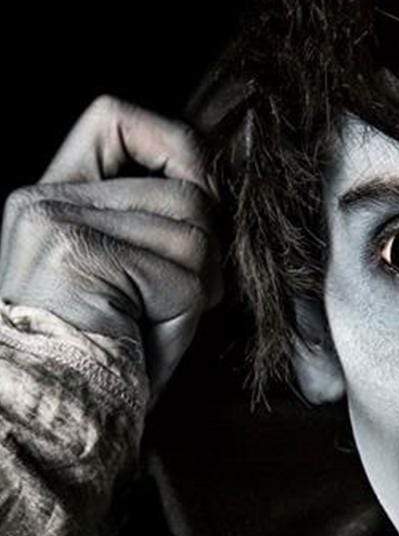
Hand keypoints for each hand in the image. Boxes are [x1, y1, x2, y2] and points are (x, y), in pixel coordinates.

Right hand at [0, 95, 221, 400]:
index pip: (113, 118)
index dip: (175, 146)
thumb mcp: (135, 281)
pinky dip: (185, 317)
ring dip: (197, 290)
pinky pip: (186, 278)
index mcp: (51, 197)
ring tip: (154, 322)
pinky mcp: (80, 253)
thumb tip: (217, 187)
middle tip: (176, 303)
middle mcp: (44, 199)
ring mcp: (57, 222)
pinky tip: (145, 336)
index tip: (202, 195)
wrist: (57, 417)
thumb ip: (157, 224)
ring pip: (194, 233)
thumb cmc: (106, 359)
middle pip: (185, 191)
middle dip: (205, 256)